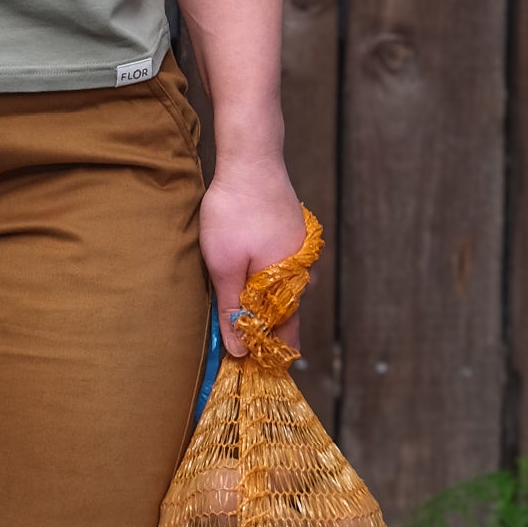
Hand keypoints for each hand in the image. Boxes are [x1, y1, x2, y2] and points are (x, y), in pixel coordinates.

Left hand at [199, 157, 309, 358]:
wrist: (251, 159)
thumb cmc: (235, 212)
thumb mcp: (224, 265)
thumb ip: (232, 309)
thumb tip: (239, 350)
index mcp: (290, 286)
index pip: (285, 335)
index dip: (266, 353)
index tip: (247, 367)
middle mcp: (303, 272)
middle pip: (284, 313)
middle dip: (261, 329)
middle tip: (233, 342)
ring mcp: (300, 252)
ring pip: (281, 289)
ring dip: (260, 301)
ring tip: (235, 308)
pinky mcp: (292, 235)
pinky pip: (279, 267)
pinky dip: (263, 278)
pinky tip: (245, 273)